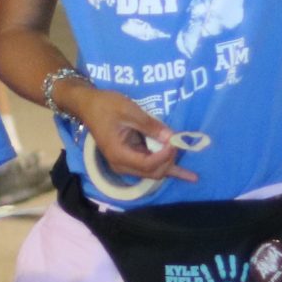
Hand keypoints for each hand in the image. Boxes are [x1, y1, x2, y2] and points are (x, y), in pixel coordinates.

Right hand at [60, 81, 197, 184]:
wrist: (89, 105)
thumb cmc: (106, 106)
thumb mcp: (129, 111)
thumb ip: (150, 126)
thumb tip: (171, 138)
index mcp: (118, 154)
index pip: (148, 164)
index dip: (164, 155)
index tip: (175, 141)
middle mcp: (122, 165)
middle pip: (152, 172)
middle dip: (169, 161)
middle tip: (179, 144)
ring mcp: (126, 163)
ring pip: (153, 172)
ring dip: (171, 168)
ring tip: (192, 174)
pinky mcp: (131, 158)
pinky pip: (151, 166)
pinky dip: (166, 167)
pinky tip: (185, 176)